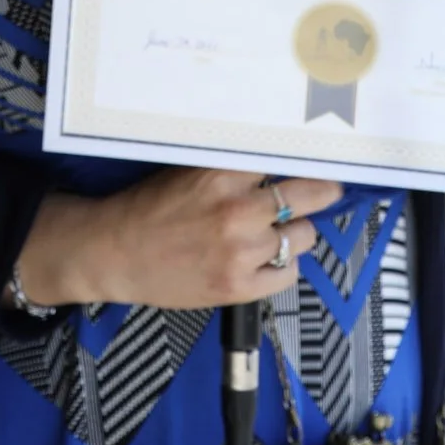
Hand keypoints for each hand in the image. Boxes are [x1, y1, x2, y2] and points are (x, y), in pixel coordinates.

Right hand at [14, 169, 341, 310]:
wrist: (116, 253)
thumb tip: (273, 156)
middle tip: (328, 187)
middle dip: (323, 189)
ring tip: (279, 230)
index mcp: (221, 175)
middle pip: (309, 194)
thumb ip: (231, 166)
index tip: (319, 157)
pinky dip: (284, 265)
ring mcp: (242, 253)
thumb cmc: (149, 208)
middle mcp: (237, 212)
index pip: (284, 159)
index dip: (304, 158)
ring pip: (303, 236)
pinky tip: (268, 259)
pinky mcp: (240, 288)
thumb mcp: (189, 170)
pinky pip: (289, 274)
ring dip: (296, 231)